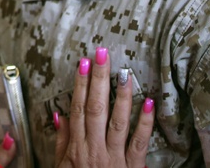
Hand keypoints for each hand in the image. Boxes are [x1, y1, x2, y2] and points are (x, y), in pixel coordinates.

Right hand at [54, 48, 153, 167]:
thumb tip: (59, 115)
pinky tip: (150, 103)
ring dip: (121, 95)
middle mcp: (94, 149)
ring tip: (124, 72)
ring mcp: (114, 158)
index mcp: (77, 148)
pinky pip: (140, 143)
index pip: (78, 109)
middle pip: (96, 109)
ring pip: (118, 121)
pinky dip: (145, 123)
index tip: (84, 62)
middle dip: (98, 80)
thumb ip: (62, 142)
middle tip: (102, 54)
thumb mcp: (61, 167)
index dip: (80, 85)